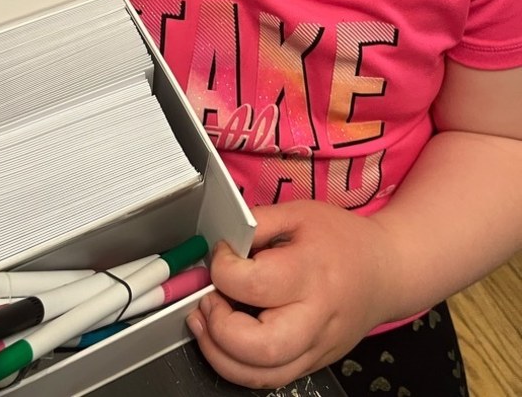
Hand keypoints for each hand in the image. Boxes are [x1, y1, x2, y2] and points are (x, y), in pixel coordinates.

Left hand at [186, 200, 394, 388]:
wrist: (387, 270)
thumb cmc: (343, 240)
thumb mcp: (299, 213)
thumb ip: (257, 222)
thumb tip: (222, 238)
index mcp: (311, 273)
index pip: (255, 285)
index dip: (223, 270)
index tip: (220, 255)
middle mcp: (316, 318)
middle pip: (261, 348)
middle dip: (219, 328)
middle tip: (208, 300)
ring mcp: (316, 348)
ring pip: (263, 376)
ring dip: (220, 355)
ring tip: (206, 322)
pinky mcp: (313, 363)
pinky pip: (271, 380)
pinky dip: (240, 366)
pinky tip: (226, 339)